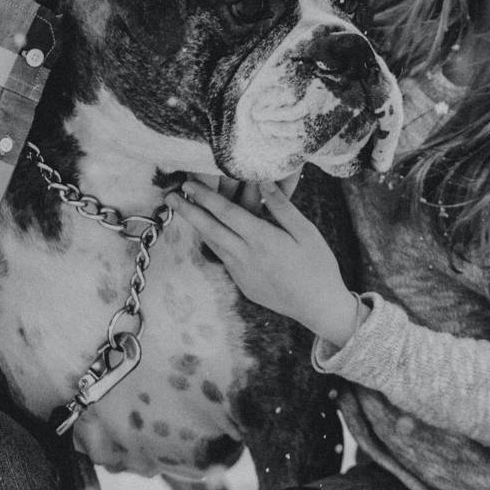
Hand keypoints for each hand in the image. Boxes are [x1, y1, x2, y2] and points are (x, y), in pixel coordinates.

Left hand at [164, 179, 360, 347]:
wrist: (319, 307)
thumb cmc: (318, 265)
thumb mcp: (306, 231)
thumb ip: (282, 207)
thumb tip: (263, 182)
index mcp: (261, 239)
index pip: (225, 212)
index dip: (204, 197)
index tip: (188, 184)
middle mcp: (245, 256)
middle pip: (210, 228)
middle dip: (188, 211)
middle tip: (169, 195)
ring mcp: (241, 273)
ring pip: (213, 244)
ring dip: (198, 226)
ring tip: (184, 211)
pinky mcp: (243, 284)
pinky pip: (224, 258)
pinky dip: (213, 243)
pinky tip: (211, 234)